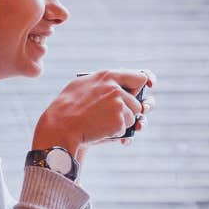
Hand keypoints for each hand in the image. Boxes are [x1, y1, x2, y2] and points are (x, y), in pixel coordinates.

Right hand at [32, 69, 155, 154]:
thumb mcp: (81, 84)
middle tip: (109, 115)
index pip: (139, 77)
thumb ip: (102, 81)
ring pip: (133, 117)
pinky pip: (125, 129)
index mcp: (108, 76)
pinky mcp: (119, 120)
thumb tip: (118, 82)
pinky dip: (116, 133)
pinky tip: (100, 130)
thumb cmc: (66, 107)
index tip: (149, 89)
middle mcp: (116, 88)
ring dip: (122, 123)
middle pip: (138, 103)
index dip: (145, 84)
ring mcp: (118, 104)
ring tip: (101, 122)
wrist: (60, 128)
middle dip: (128, 111)